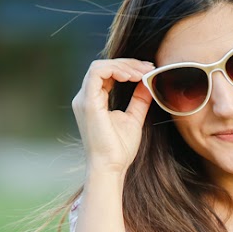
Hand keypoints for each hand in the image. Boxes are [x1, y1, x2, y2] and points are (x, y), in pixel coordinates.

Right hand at [71, 58, 155, 175]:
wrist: (111, 166)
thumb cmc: (119, 149)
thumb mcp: (133, 118)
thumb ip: (139, 100)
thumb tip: (148, 83)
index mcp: (93, 101)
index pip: (107, 74)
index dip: (128, 68)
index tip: (148, 71)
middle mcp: (84, 98)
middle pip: (104, 67)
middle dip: (129, 64)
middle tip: (149, 68)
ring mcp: (83, 99)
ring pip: (100, 67)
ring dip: (124, 66)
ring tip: (142, 73)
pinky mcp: (87, 102)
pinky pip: (97, 73)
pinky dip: (115, 70)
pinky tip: (132, 76)